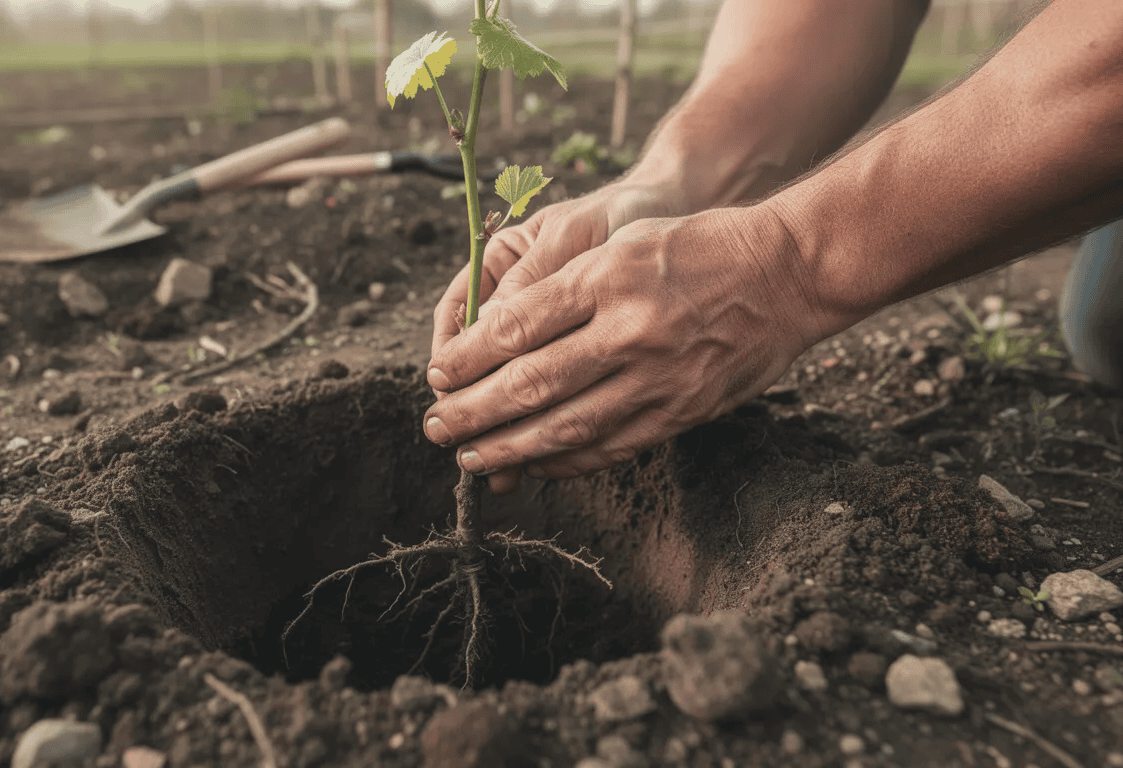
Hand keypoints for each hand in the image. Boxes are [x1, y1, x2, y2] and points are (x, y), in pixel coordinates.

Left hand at [422, 205, 828, 483]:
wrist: (789, 273)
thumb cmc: (699, 247)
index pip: (515, 327)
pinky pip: (609, 447)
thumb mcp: (624, 243)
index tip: (436, 375)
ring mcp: (658, 378)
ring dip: (508, 448)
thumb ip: (562, 285)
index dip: (466, 358)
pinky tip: (531, 466)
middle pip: (529, 383)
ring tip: (470, 459)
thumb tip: (495, 332)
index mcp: (607, 278)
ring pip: (564, 426)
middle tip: (435, 427)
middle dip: (472, 411)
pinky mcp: (681, 412)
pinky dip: (563, 462)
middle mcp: (629, 330)